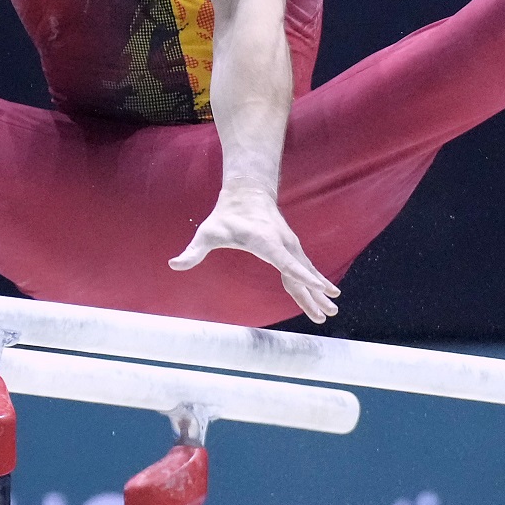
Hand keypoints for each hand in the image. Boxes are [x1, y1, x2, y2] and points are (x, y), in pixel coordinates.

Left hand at [168, 187, 339, 322]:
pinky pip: (303, 268)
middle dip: (316, 292)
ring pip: (306, 272)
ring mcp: (290, 245)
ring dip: (319, 291)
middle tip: (329, 312)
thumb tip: (174, 264)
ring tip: (331, 310)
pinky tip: (322, 295)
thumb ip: (193, 251)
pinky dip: (314, 282)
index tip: (319, 287)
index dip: (302, 276)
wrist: (247, 192)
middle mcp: (283, 244)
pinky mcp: (291, 248)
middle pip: (301, 272)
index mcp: (266, 242)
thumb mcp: (207, 233)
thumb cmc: (226, 214)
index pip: (286, 262)